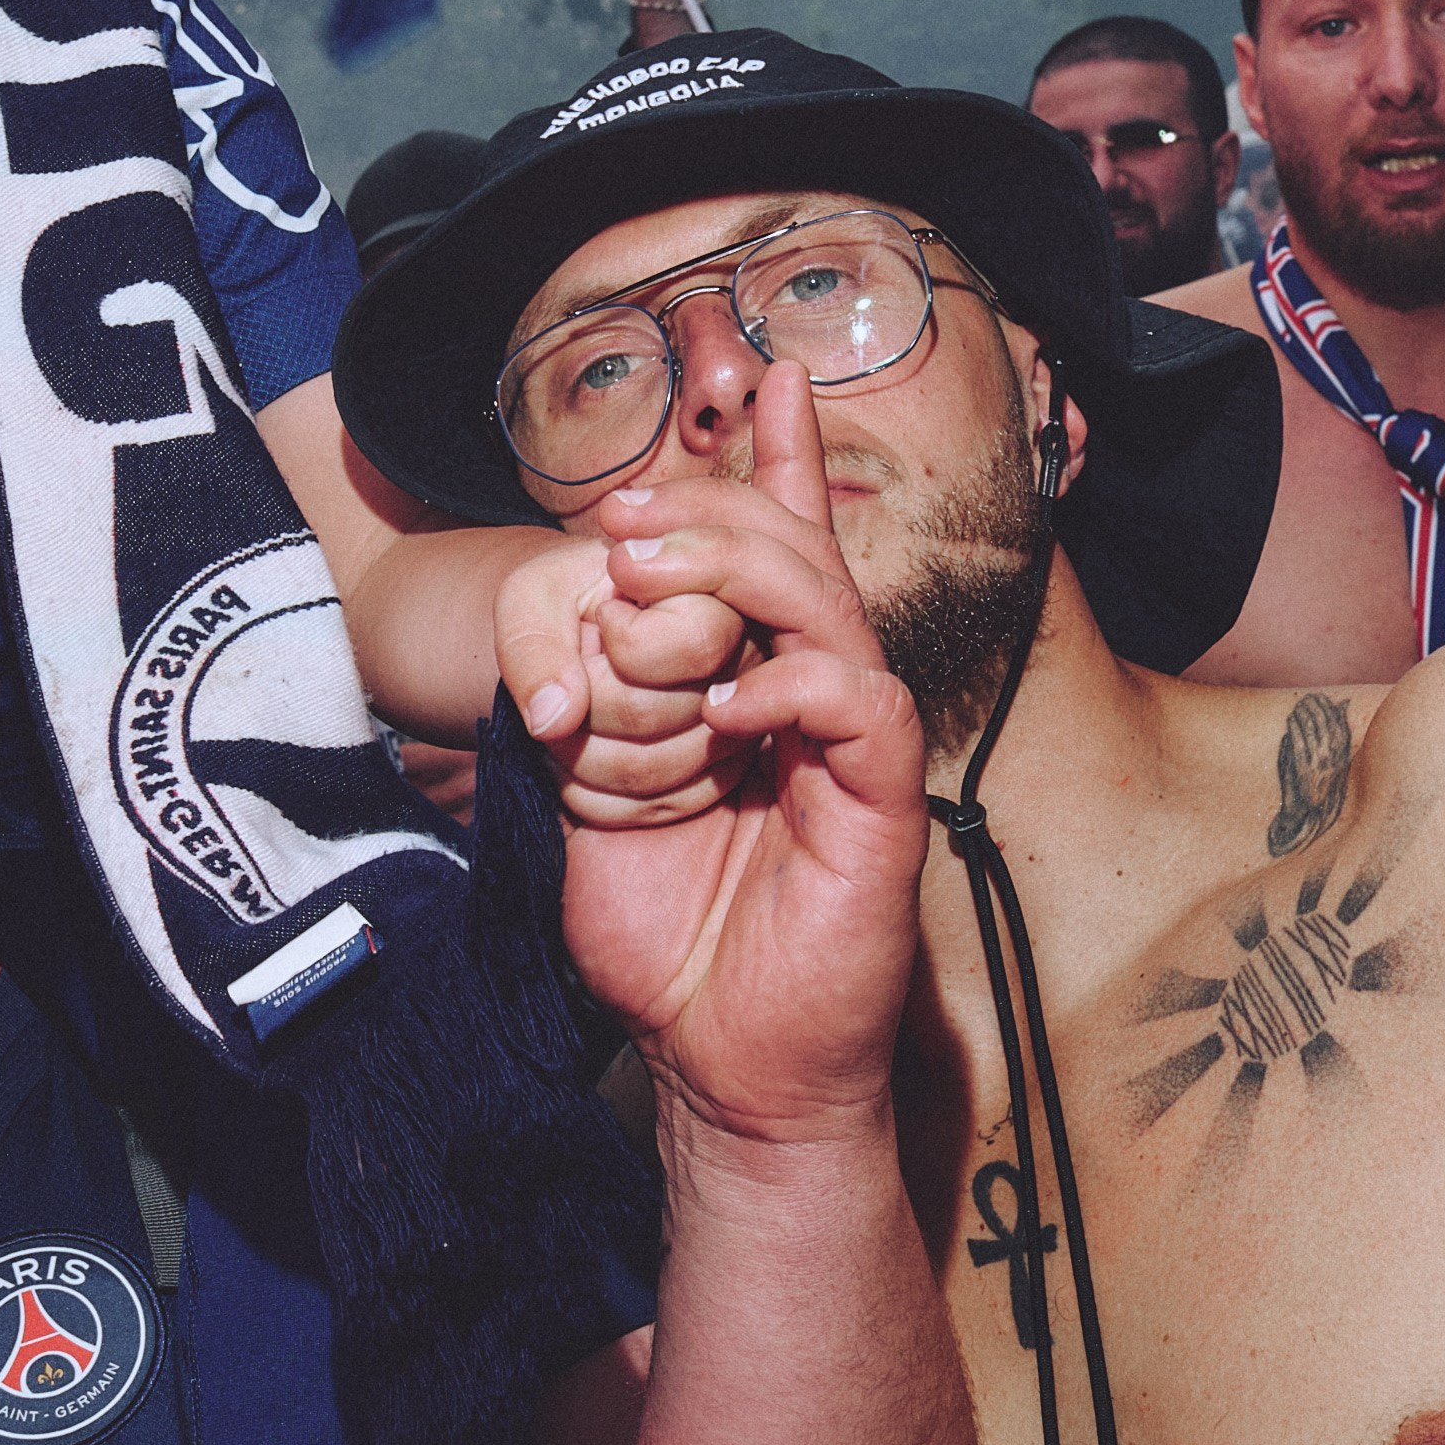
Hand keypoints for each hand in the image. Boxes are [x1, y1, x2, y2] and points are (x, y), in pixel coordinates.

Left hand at [494, 534, 751, 824]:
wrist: (580, 639)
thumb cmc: (564, 606)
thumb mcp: (533, 594)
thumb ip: (533, 644)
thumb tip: (554, 721)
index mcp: (720, 602)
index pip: (694, 645)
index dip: (623, 644)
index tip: (602, 619)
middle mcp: (746, 671)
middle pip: (654, 716)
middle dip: (581, 709)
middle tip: (562, 683)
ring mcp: (737, 733)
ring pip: (649, 772)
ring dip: (577, 756)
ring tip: (564, 718)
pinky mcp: (715, 781)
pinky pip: (650, 810)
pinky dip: (591, 795)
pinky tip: (572, 759)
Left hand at [558, 365, 930, 1141]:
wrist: (722, 1064)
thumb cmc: (666, 935)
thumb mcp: (593, 799)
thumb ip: (591, 706)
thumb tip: (565, 617)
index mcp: (761, 683)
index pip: (782, 548)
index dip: (776, 461)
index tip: (756, 380)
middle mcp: (817, 698)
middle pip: (797, 553)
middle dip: (711, 510)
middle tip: (620, 513)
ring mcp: (854, 748)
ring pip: (827, 606)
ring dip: (734, 571)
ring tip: (644, 575)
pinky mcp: (879, 808)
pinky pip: (856, 706)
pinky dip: (789, 686)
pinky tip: (722, 707)